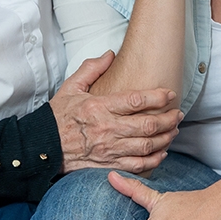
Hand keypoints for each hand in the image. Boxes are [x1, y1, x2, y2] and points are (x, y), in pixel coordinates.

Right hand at [50, 51, 182, 173]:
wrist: (42, 147)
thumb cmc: (57, 117)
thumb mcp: (70, 87)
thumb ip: (91, 69)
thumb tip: (110, 54)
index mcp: (99, 107)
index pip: (135, 101)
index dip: (157, 97)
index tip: (170, 94)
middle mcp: (107, 129)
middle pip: (147, 125)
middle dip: (169, 119)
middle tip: (178, 114)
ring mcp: (109, 149)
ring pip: (146, 146)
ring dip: (165, 138)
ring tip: (174, 131)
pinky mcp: (108, 165)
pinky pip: (137, 165)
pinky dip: (154, 160)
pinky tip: (162, 152)